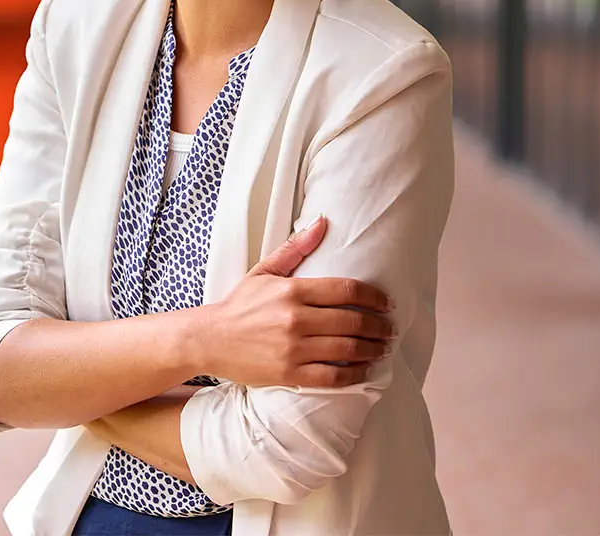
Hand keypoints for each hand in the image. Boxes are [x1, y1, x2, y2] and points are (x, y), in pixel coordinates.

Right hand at [181, 216, 395, 387]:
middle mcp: (295, 318)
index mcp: (291, 290)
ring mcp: (293, 348)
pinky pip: (333, 376)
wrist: (209, 339)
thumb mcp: (264, 271)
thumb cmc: (239, 304)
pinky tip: (365, 370)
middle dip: (379, 326)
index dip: (374, 297)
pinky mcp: (290, 374)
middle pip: (353, 321)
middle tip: (389, 328)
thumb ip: (295, 249)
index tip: (385, 303)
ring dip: (373, 349)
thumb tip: (322, 222)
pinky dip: (355, 374)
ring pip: (348, 349)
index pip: (345, 290)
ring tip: (382, 348)